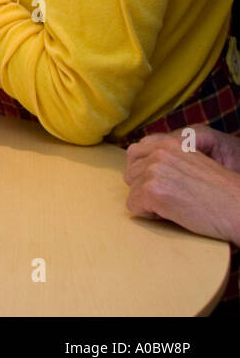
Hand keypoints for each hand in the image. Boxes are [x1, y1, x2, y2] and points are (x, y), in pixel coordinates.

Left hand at [125, 130, 239, 243]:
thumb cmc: (218, 193)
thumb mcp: (191, 163)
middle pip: (129, 173)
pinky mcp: (152, 190)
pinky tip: (173, 213)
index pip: (134, 152)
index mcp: (169, 143)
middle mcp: (159, 152)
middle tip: (171, 197)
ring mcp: (154, 170)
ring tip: (175, 205)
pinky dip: (149, 215)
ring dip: (148, 202)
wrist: (238, 208)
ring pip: (131, 191)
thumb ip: (166, 159)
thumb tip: (135, 167)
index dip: (143, 172)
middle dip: (144, 188)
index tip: (161, 184)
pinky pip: (133, 206)